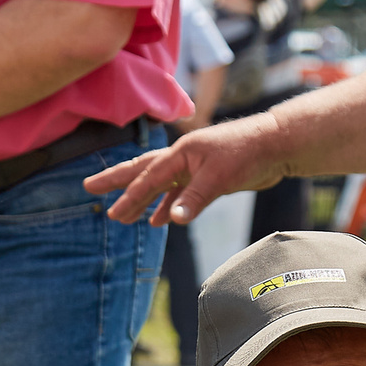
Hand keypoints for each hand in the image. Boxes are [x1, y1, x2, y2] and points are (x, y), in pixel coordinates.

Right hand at [88, 113, 293, 224]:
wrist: (276, 145)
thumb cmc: (248, 154)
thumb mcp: (220, 178)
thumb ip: (194, 198)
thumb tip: (171, 219)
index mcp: (181, 153)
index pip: (149, 177)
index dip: (130, 196)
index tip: (113, 213)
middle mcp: (183, 158)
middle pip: (143, 170)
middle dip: (117, 181)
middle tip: (89, 187)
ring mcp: (193, 167)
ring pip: (159, 183)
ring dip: (141, 198)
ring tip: (123, 215)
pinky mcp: (206, 177)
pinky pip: (178, 192)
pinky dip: (167, 205)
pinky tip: (159, 220)